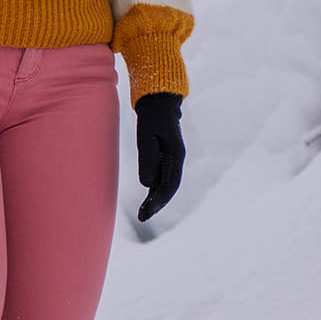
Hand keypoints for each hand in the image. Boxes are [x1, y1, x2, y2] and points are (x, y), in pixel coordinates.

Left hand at [135, 92, 184, 222]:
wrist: (158, 101)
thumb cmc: (152, 117)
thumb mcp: (146, 135)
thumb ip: (147, 158)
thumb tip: (146, 184)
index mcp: (176, 155)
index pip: (169, 185)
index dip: (158, 201)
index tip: (146, 212)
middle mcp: (177, 159)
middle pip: (169, 188)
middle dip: (157, 205)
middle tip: (142, 218)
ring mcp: (173, 159)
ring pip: (166, 185)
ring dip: (156, 200)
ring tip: (143, 213)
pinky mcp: (166, 157)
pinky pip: (162, 177)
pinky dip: (155, 190)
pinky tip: (147, 199)